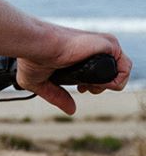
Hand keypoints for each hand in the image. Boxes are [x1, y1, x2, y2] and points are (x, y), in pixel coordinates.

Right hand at [16, 29, 131, 115]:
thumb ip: (57, 96)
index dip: (93, 84)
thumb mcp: (42, 83)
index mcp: (81, 53)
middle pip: (113, 73)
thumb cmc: (32, 58)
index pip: (99, 71)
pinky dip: (115, 82)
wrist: (35, 44)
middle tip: (84, 88)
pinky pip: (124, 69)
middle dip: (101, 86)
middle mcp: (94, 48)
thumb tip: (71, 110)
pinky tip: (97, 84)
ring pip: (121, 71)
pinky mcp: (110, 45)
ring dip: (107, 86)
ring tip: (89, 87)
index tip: (79, 88)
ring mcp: (104, 45)